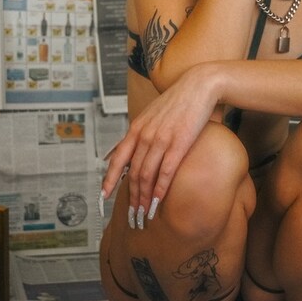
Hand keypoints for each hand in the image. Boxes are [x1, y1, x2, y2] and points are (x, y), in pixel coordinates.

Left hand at [100, 63, 221, 227]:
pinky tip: (158, 201)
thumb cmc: (178, 102)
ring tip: (144, 214)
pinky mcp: (178, 143)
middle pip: (132, 173)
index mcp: (136, 128)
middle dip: (131, 196)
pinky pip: (165, 172)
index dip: (109, 179)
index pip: (118, 158)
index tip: (103, 195)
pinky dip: (160, 189)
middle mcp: (144, 135)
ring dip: (144, 198)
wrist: (198, 86)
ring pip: (146, 176)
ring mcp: (160, 139)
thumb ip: (143, 131)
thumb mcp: (153, 114)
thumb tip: (137, 148)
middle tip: (131, 214)